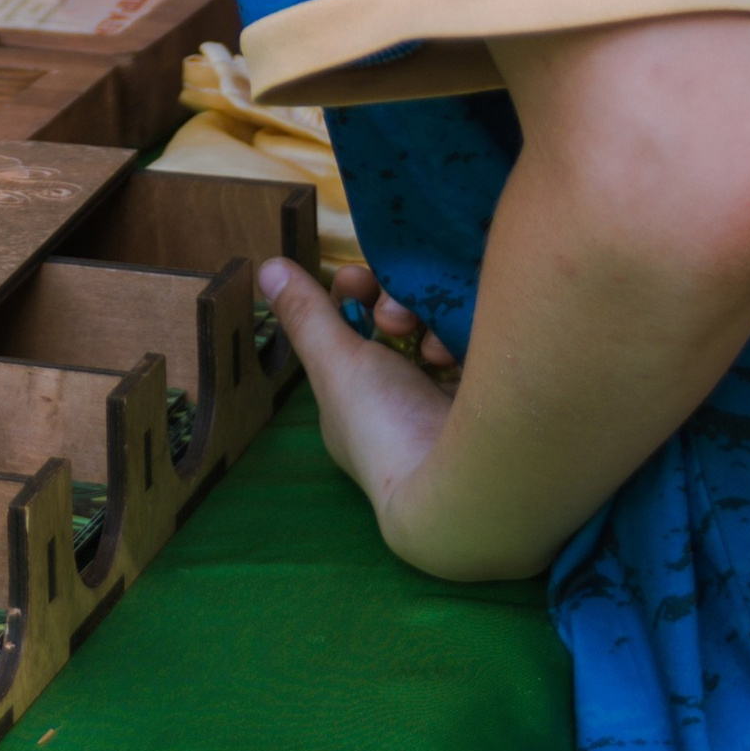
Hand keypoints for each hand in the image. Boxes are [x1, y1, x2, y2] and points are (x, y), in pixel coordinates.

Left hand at [259, 254, 463, 555]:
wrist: (459, 482)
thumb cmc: (383, 426)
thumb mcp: (336, 365)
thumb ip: (306, 315)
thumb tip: (266, 268)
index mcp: (350, 397)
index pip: (347, 328)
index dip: (352, 297)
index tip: (359, 280)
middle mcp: (393, 398)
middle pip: (394, 325)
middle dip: (395, 308)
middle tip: (396, 316)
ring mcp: (439, 398)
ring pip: (434, 330)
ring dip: (430, 326)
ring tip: (431, 348)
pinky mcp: (483, 397)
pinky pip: (470, 348)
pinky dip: (461, 344)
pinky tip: (457, 355)